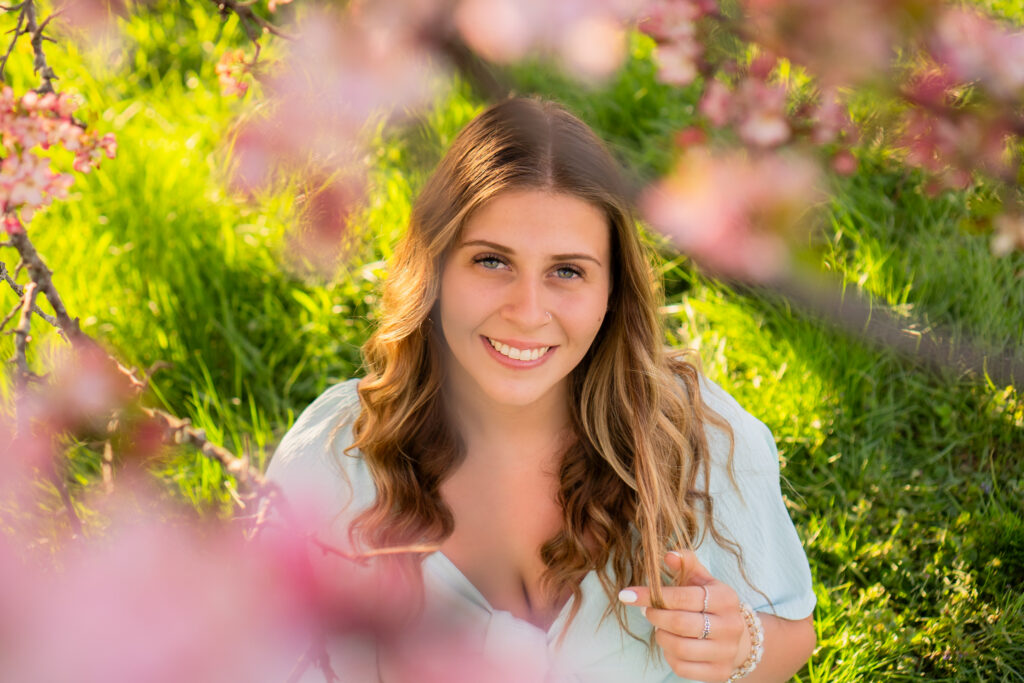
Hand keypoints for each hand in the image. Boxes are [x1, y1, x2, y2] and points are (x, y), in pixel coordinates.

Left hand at [618, 550, 750, 682]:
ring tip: (660, 628)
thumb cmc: (712, 604)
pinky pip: (682, 668)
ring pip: (679, 647)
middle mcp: (730, 626)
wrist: (739, 639)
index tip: (627, 594)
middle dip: (655, 616)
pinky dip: (669, 656)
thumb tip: (668, 554)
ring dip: (661, 636)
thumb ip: (686, 563)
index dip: (651, 595)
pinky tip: (670, 645)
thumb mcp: (702, 580)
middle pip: (680, 623)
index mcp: (726, 598)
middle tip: (646, 611)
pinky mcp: (719, 673)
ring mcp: (726, 652)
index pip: (683, 596)